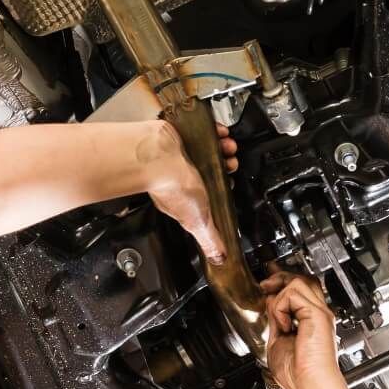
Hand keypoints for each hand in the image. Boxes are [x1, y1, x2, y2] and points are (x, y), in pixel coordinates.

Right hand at [144, 122, 238, 263]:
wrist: (156, 157)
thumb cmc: (172, 187)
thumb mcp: (198, 220)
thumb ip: (208, 238)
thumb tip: (218, 258)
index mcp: (188, 195)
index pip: (210, 192)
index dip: (224, 186)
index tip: (232, 182)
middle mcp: (184, 174)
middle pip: (212, 168)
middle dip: (227, 164)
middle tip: (232, 162)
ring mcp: (181, 155)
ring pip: (209, 149)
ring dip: (224, 148)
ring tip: (228, 147)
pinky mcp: (180, 136)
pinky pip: (201, 131)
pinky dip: (214, 131)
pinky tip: (220, 133)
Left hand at [259, 272, 340, 388]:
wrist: (310, 384)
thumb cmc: (298, 374)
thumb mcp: (278, 340)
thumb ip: (276, 320)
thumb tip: (271, 302)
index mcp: (311, 321)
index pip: (301, 290)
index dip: (283, 282)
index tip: (269, 282)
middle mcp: (318, 314)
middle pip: (303, 279)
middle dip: (281, 278)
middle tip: (265, 285)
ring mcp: (319, 312)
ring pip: (298, 281)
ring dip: (279, 295)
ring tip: (277, 317)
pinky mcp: (317, 314)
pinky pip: (292, 293)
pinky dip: (281, 307)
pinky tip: (283, 325)